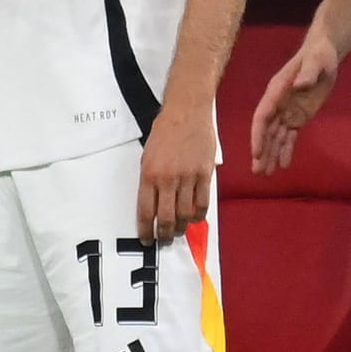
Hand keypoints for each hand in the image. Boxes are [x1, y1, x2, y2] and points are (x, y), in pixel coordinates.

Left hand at [137, 103, 214, 242]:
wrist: (187, 112)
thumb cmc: (165, 131)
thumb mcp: (147, 155)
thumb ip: (150, 180)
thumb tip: (152, 204)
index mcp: (149, 173)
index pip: (145, 211)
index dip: (145, 229)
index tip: (146, 238)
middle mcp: (168, 178)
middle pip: (166, 218)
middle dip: (164, 234)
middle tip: (163, 240)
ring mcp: (188, 177)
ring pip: (185, 214)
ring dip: (181, 227)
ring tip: (178, 231)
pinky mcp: (205, 174)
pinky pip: (202, 203)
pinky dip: (198, 215)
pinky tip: (193, 218)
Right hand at [250, 28, 339, 175]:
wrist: (323, 55)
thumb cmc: (318, 55)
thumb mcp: (316, 61)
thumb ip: (308, 72)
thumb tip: (298, 85)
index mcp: (276, 92)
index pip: (262, 117)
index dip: (258, 135)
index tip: (256, 152)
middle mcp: (277, 105)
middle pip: (266, 132)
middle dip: (261, 151)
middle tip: (258, 172)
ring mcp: (287, 112)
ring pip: (275, 137)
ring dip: (270, 155)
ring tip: (266, 174)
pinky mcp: (298, 117)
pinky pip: (289, 137)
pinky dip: (286, 150)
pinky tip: (283, 165)